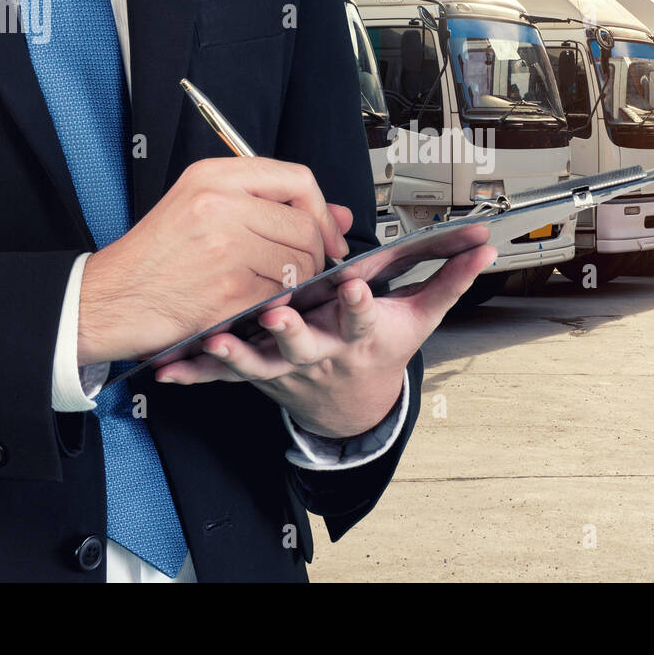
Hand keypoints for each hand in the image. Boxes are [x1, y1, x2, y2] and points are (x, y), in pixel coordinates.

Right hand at [76, 158, 350, 365]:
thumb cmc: (154, 257)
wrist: (108, 300)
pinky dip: (273, 306)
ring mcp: (225, 248)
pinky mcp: (228, 291)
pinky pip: (280, 296)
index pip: (297, 180)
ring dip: (293, 284)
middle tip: (295, 270)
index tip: (328, 234)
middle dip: (312, 255)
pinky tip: (247, 304)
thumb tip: (340, 214)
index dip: (321, 211)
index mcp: (214, 176)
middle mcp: (221, 205)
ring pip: (299, 264)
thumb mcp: (203, 208)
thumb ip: (271, 207)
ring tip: (262, 287)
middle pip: (305, 228)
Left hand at [152, 228, 496, 437]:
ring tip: (217, 337)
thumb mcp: (420, 318)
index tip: (353, 285)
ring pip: (259, 363)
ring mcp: (287, 369)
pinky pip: (224, 377)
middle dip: (292, 330)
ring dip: (237, 353)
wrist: (352, 407)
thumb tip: (483, 247)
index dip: (359, 303)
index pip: (364, 318)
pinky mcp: (259, 376)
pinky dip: (197, 372)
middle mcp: (322, 354)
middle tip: (277, 313)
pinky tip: (170, 368)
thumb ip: (448, 279)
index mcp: (360, 336)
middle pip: (306, 344)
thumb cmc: (382, 352)